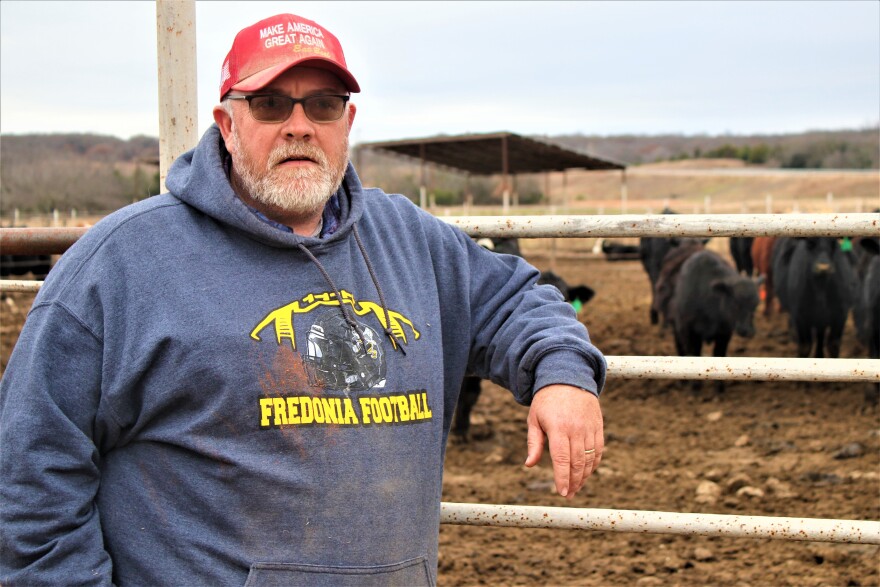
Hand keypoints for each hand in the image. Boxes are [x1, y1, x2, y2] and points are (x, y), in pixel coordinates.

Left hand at [524, 384, 603, 498]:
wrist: (569, 378)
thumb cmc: (547, 401)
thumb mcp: (534, 419)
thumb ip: (534, 443)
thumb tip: (529, 464)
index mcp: (558, 427)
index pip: (561, 459)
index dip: (562, 477)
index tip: (562, 492)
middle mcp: (576, 429)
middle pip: (577, 462)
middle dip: (574, 482)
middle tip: (568, 494)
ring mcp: (589, 428)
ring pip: (589, 459)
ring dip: (584, 476)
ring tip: (576, 487)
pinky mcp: (598, 427)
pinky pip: (598, 451)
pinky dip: (594, 464)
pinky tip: (587, 473)